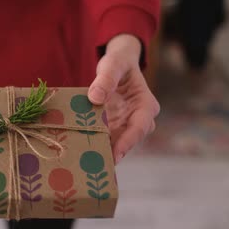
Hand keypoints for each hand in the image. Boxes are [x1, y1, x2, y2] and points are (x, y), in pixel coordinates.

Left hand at [88, 34, 159, 164]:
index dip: (127, 143)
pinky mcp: (115, 126)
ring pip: (117, 143)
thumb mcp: (113, 64)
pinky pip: (108, 138)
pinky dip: (96, 143)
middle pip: (128, 140)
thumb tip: (95, 97)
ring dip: (103, 151)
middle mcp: (140, 119)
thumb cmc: (119, 63)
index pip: (139, 128)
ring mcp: (127, 124)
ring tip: (86, 164)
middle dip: (112, 153)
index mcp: (146, 106)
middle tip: (95, 166)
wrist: (118, 64)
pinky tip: (81, 151)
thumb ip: (106, 79)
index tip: (114, 155)